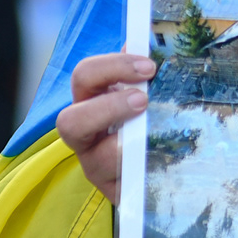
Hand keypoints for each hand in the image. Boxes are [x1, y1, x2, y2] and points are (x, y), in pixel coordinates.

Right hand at [56, 53, 154, 204]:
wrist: (156, 167)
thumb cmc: (147, 119)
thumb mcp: (146, 93)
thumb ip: (141, 73)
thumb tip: (141, 42)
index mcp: (91, 102)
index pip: (84, 77)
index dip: (111, 68)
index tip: (148, 66)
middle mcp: (86, 138)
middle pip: (68, 122)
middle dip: (107, 108)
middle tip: (143, 101)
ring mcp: (97, 170)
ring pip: (95, 162)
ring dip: (126, 148)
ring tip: (153, 139)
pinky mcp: (116, 196)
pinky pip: (125, 189)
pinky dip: (146, 177)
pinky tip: (168, 167)